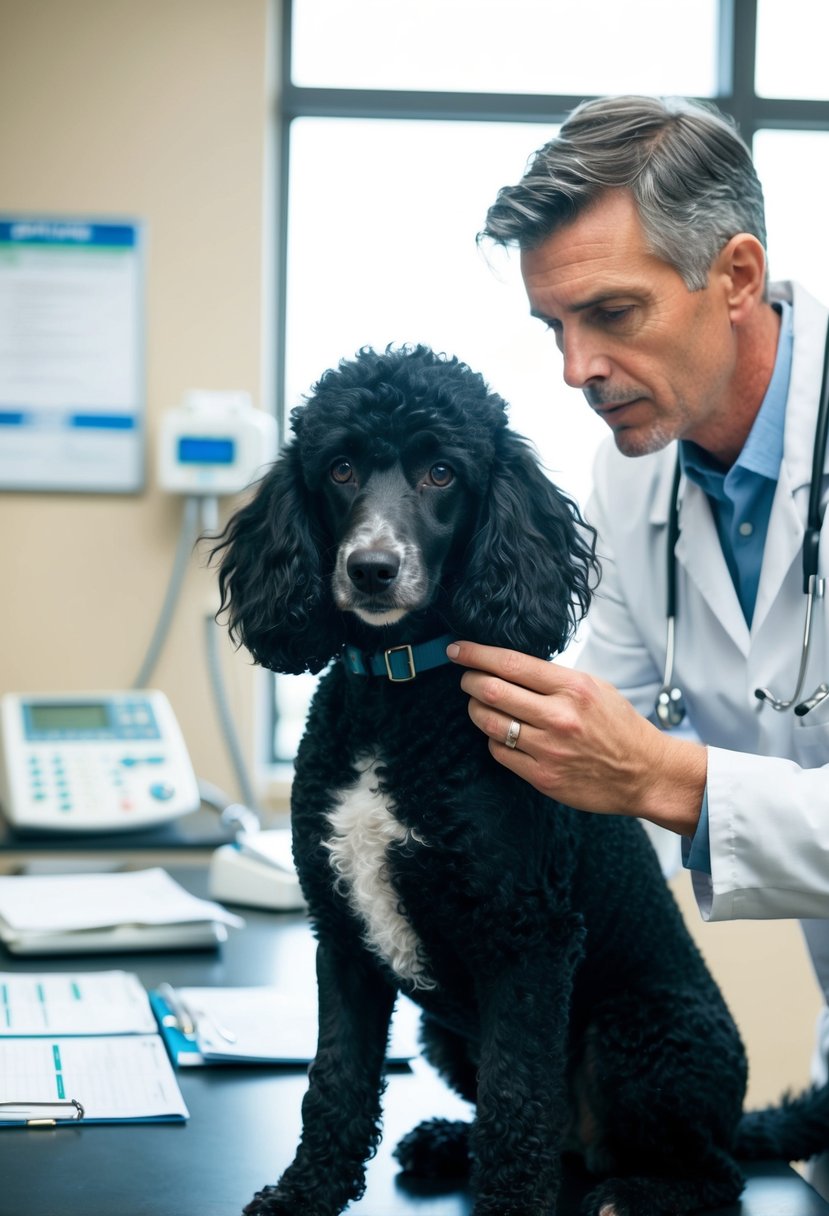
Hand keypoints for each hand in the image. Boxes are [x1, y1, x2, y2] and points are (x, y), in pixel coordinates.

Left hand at [447, 641, 705, 836]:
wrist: (644, 773)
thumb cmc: (620, 727)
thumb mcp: (595, 687)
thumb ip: (554, 677)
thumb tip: (509, 665)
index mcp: (573, 687)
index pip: (511, 663)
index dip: (476, 654)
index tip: (457, 649)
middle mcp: (559, 716)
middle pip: (491, 691)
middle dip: (469, 680)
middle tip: (465, 677)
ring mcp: (549, 749)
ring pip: (489, 722)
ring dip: (475, 709)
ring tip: (478, 704)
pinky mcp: (542, 776)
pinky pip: (499, 752)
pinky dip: (493, 739)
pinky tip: (501, 733)